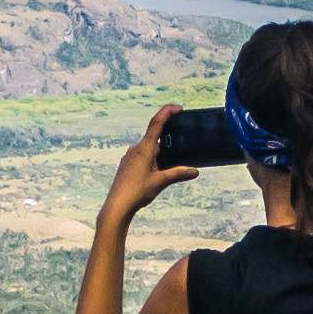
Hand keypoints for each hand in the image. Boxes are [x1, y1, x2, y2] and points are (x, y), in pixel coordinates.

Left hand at [102, 107, 201, 224]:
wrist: (117, 206)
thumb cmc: (137, 192)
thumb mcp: (161, 182)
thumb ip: (178, 174)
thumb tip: (195, 171)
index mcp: (144, 149)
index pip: (156, 124)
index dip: (167, 112)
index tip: (178, 108)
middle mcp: (135, 149)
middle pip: (154, 137)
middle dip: (168, 138)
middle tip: (182, 139)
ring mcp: (130, 157)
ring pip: (149, 148)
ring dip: (161, 151)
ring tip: (172, 162)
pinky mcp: (127, 165)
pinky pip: (143, 156)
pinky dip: (153, 158)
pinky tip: (158, 171)